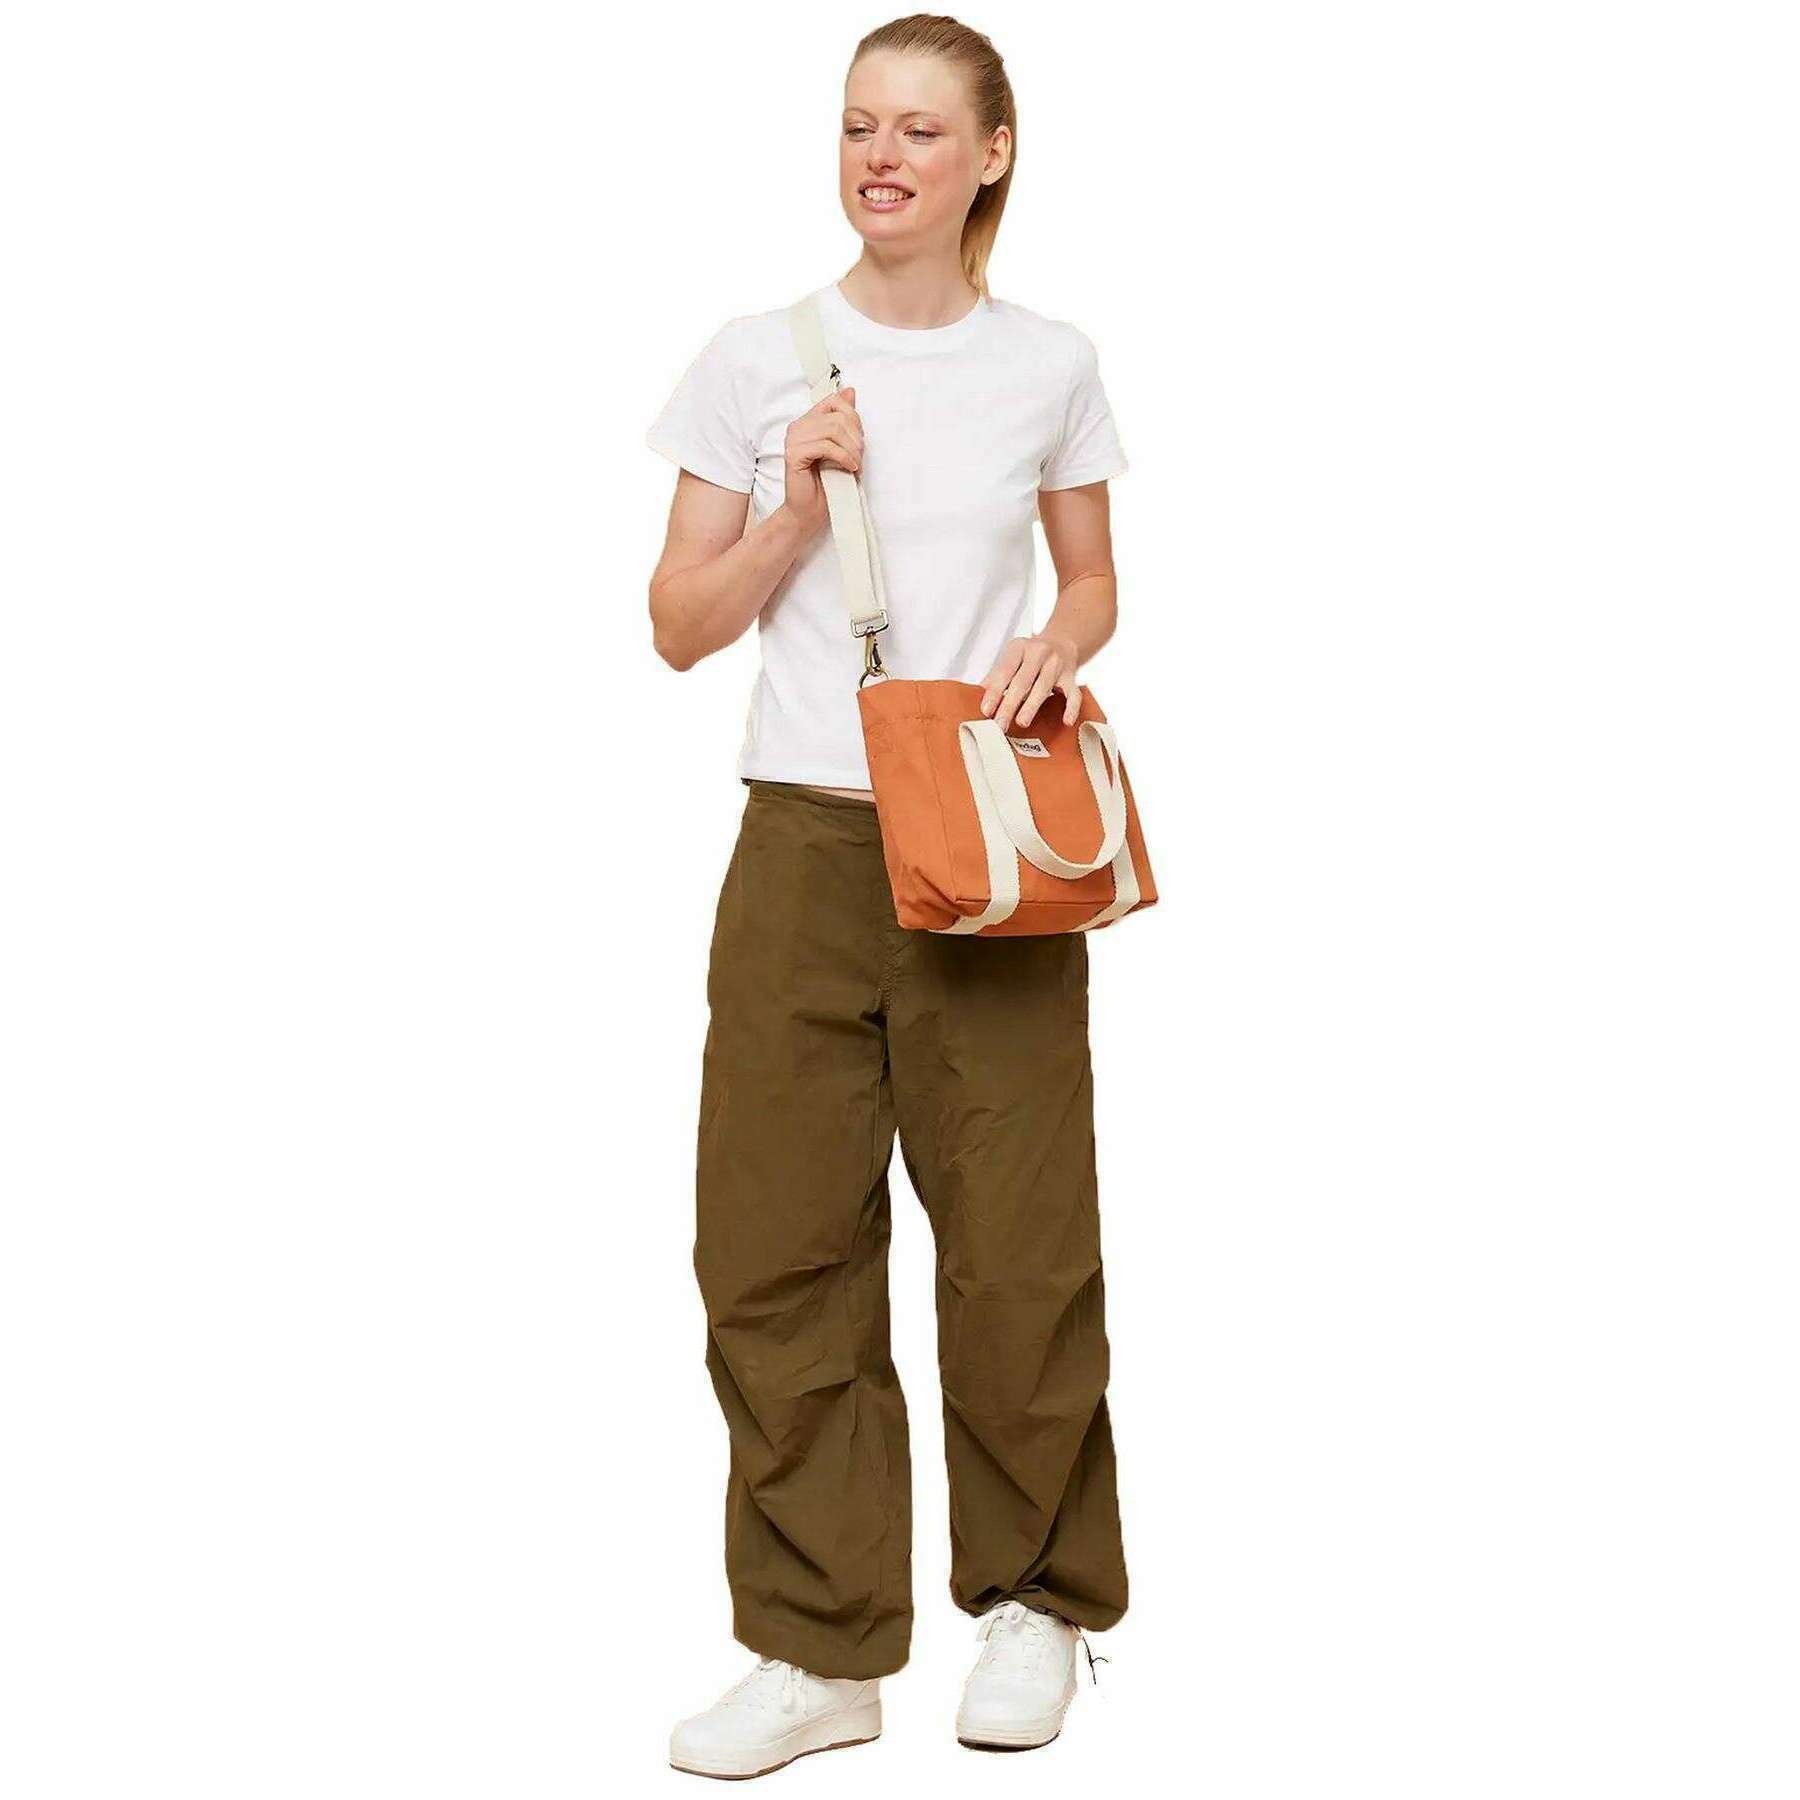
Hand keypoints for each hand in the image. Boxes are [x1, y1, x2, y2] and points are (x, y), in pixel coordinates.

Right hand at [781, 386, 863, 536]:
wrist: (810, 513)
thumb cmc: (827, 483)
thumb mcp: (843, 447)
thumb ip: (844, 420)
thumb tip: (850, 391)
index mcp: (808, 421)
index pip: (834, 401)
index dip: (853, 418)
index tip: (859, 441)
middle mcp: (798, 427)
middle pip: (837, 416)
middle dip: (856, 438)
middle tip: (859, 458)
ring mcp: (793, 439)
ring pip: (833, 430)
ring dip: (851, 449)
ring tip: (855, 465)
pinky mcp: (793, 454)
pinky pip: (826, 446)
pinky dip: (844, 458)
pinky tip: (849, 468)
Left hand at [979, 634, 1082, 732]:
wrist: (1062, 642)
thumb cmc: (1031, 655)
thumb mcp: (1012, 658)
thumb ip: (997, 675)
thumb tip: (978, 694)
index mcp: (1019, 647)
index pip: (1004, 671)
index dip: (994, 691)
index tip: (986, 710)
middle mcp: (1039, 652)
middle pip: (1022, 681)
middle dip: (1009, 704)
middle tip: (1000, 723)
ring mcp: (1057, 664)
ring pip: (1044, 687)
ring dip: (1032, 706)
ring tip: (1021, 722)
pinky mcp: (1072, 676)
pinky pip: (1073, 693)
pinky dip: (1071, 708)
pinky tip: (1066, 721)